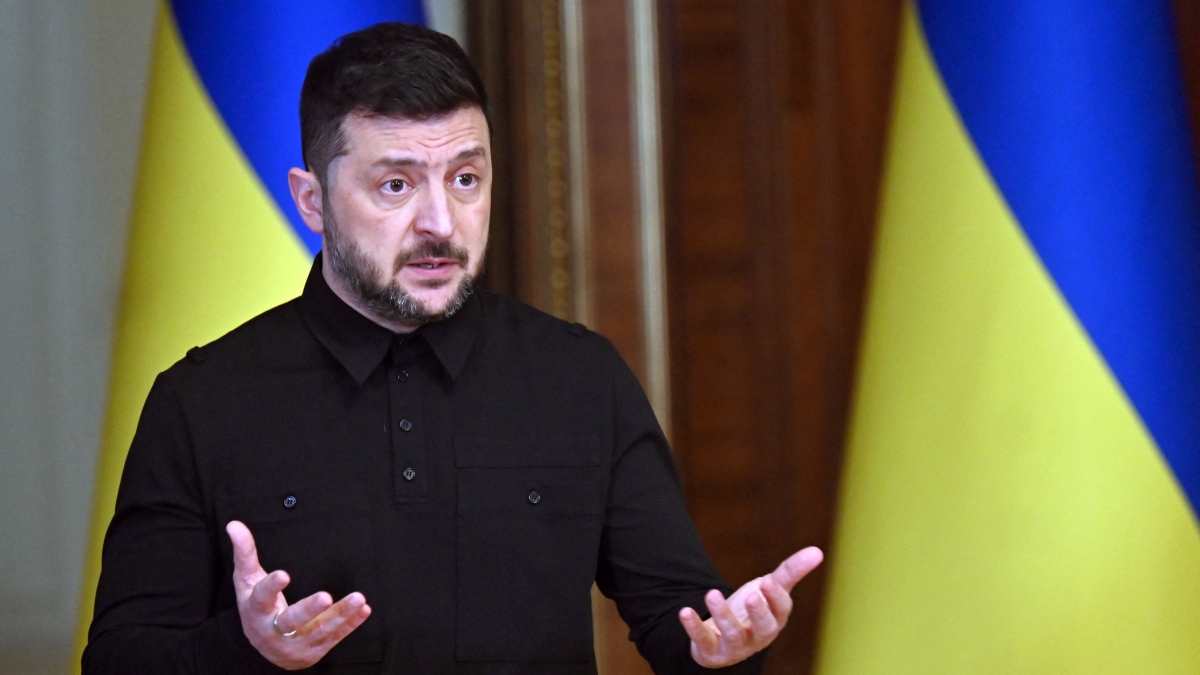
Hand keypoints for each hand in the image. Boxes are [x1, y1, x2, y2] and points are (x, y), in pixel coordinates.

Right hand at [226, 521, 371, 669]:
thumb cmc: (257, 607)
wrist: (267, 648)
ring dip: (340, 615)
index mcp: (257, 611)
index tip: (284, 574)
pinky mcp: (315, 650)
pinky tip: (363, 609)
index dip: (271, 587)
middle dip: (309, 609)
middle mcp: (274, 631)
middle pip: (291, 621)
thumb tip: (234, 524)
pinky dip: (350, 624)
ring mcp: (295, 644)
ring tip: (358, 598)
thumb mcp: (248, 581)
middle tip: (326, 596)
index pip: (261, 598)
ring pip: (319, 631)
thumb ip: (245, 554)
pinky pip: (335, 637)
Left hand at [679, 546, 822, 667]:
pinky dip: (694, 627)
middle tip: (752, 596)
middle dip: (758, 613)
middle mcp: (758, 636)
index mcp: (774, 619)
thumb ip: (791, 572)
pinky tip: (684, 611)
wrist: (724, 639)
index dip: (775, 598)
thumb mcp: (770, 589)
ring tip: (712, 594)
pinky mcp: (711, 650)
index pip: (781, 610)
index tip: (768, 581)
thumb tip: (818, 551)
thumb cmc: (753, 610)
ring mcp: (735, 645)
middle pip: (763, 628)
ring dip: (722, 614)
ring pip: (732, 634)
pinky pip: (703, 641)